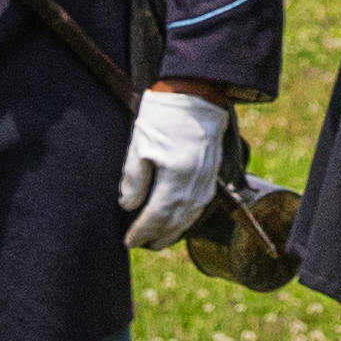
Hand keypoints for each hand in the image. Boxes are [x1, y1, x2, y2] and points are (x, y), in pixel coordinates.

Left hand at [118, 87, 231, 248]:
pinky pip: (200, 205)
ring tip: (159, 239)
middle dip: (158, 237)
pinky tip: (179, 219)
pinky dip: (188, 218)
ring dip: (174, 231)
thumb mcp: (140, 145)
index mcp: (176, 178)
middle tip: (141, 246)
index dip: (142, 232)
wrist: (198, 94)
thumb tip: (129, 206)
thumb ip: (134, 179)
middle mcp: (196, 185)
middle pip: (176, 222)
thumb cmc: (164, 116)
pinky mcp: (212, 173)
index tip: (128, 242)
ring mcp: (207, 180)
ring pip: (190, 216)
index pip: (157, 216)